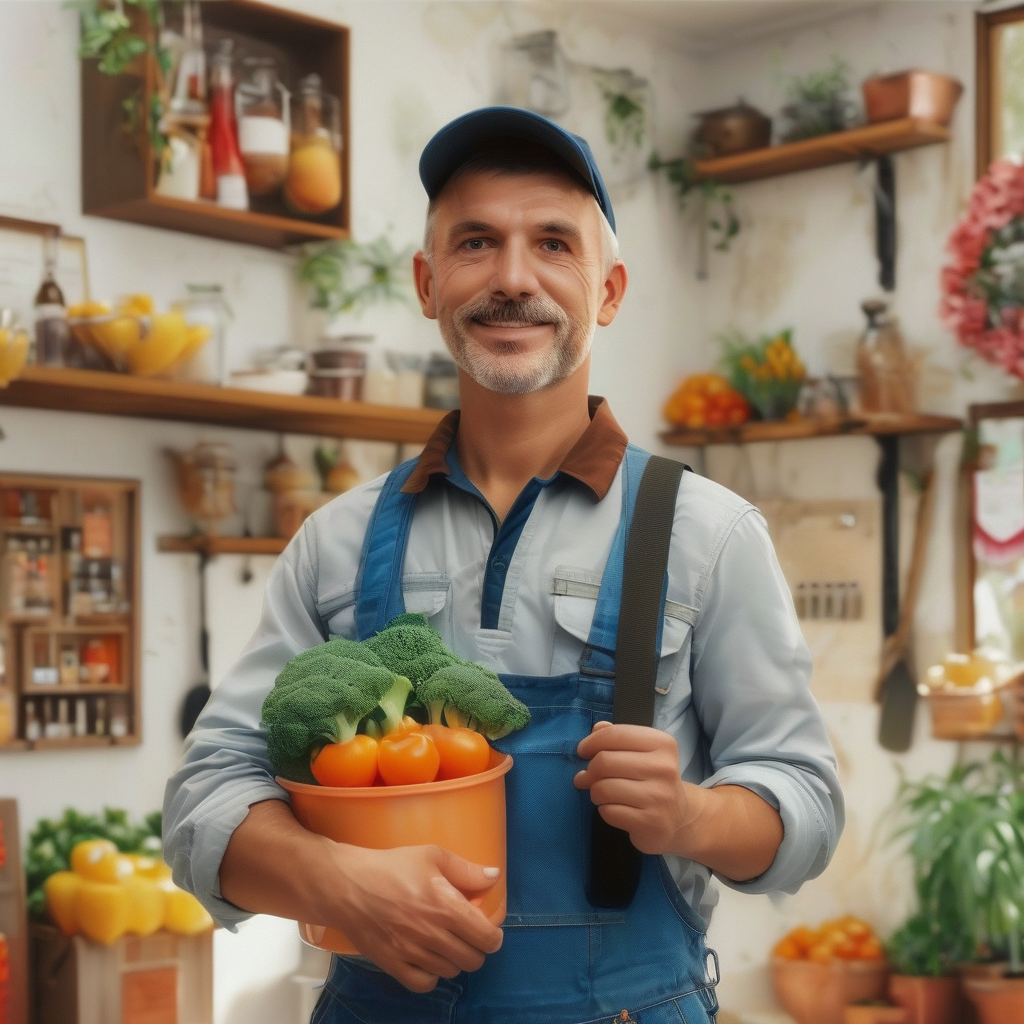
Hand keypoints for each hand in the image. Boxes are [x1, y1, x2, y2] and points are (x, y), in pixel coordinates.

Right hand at [329, 843, 503, 992]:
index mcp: (445, 906)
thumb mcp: (431, 856)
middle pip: (473, 959)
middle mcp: (432, 934)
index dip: (493, 935)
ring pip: (451, 971)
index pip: (486, 936)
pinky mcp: (393, 965)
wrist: (346, 886)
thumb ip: (466, 869)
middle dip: (476, 947)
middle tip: (467, 934)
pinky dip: (432, 975)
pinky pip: (424, 984)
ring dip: (455, 959)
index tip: (489, 929)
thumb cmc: (391, 867)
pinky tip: (428, 959)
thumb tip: (494, 876)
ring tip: (447, 942)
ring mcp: (412, 953)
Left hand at [574, 721, 692, 855]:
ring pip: (603, 788)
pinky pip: (608, 811)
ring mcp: (659, 797)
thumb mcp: (642, 753)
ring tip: (600, 794)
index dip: (592, 742)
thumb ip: (619, 737)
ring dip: (594, 792)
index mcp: (663, 744)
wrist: (678, 819)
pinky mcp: (650, 822)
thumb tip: (597, 728)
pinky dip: (604, 810)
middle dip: (588, 771)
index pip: (616, 735)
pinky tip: (614, 808)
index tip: (582, 751)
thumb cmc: (652, 780)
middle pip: (604, 762)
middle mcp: (664, 768)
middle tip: (585, 777)